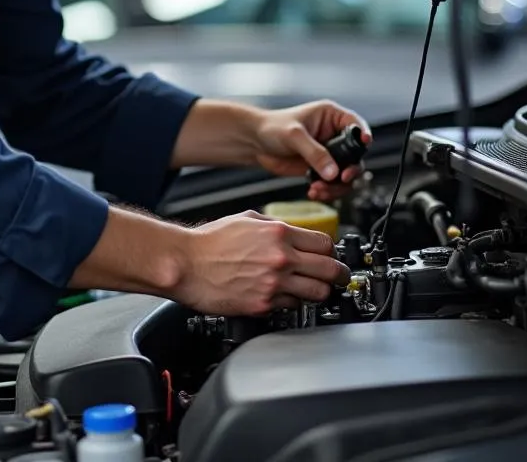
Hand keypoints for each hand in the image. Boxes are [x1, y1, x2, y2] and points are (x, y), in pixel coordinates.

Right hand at [174, 210, 349, 313]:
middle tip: (340, 276)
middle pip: (332, 269)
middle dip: (340, 274)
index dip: (332, 250)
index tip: (331, 254)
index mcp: (278, 234)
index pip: (326, 243)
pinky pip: (294, 306)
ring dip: (321, 291)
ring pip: (319, 292)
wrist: (186, 264)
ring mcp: (274, 284)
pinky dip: (294, 302)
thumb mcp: (246, 219)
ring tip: (316, 289)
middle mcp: (281, 258)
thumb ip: (275, 226)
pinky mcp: (264, 305)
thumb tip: (295, 234)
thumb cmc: (210, 242)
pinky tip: (286, 296)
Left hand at [252, 100, 371, 201]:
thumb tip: (332, 171)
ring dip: (337, 185)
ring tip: (319, 188)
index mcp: (331, 117)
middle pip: (356, 155)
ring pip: (347, 174)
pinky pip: (334, 184)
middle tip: (341, 177)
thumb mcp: (294, 136)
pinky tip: (314, 191)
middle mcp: (334, 135)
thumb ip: (314, 153)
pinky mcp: (321, 169)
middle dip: (350, 169)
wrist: (255, 143)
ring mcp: (329, 154)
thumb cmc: (272, 127)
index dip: (363, 136)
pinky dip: (328, 191)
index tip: (364, 145)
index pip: (356, 125)